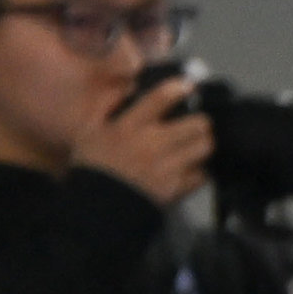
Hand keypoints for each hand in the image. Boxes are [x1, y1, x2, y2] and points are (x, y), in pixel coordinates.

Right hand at [73, 67, 215, 211]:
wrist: (98, 208)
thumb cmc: (93, 165)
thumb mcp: (88, 129)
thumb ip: (107, 103)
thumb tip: (129, 85)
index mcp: (130, 125)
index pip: (161, 98)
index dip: (180, 89)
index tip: (189, 87)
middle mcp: (152, 143)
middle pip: (196, 124)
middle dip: (200, 122)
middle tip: (197, 124)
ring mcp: (167, 167)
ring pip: (204, 148)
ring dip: (203, 145)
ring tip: (196, 145)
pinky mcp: (176, 189)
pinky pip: (201, 175)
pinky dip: (200, 171)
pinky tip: (192, 169)